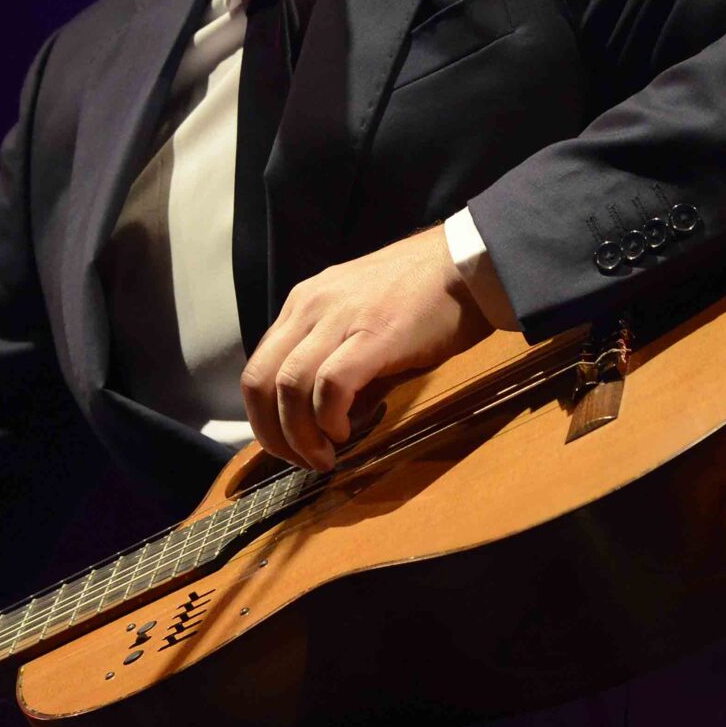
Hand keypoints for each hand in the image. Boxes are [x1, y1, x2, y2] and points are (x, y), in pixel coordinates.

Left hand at [241, 224, 492, 470]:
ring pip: (288, 386)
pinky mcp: (373, 334)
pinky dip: (330, 418)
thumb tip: (329, 420)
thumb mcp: (361, 323)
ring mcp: (339, 317)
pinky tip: (346, 432)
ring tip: (324, 457)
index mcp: (303, 304)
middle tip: (302, 462)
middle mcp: (310, 307)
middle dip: (273, 434)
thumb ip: (338, 364)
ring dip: (300, 435)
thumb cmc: (422, 298)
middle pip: (259, 381)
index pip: (258, 368)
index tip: (288, 446)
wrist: (467, 264)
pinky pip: (330, 385)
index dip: (264, 418)